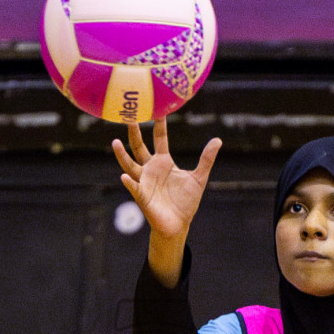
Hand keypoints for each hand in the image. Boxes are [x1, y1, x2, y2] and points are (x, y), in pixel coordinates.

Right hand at [112, 119, 220, 286]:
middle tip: (129, 117)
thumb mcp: (199, 178)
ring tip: (115, 142)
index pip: (160, 138)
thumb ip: (206, 159)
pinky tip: (124, 176)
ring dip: (122, 155)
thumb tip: (218, 140)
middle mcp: (150, 169)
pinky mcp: (142, 197)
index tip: (157, 108)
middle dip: (134, 133)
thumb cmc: (186, 202)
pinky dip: (129, 182)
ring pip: (130, 165)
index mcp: (164, 162)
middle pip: (139, 147)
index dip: (159, 124)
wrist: (178, 225)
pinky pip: (134, 188)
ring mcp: (144, 182)